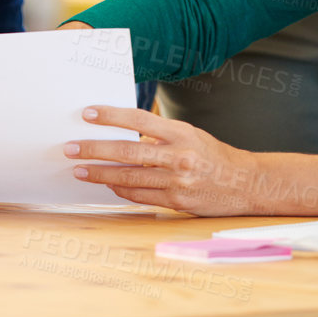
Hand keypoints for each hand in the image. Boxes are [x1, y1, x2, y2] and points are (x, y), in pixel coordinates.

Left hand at [65, 105, 257, 214]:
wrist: (246, 183)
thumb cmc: (213, 155)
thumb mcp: (189, 135)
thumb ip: (159, 134)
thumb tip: (121, 133)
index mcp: (180, 133)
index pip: (138, 118)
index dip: (110, 115)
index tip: (87, 113)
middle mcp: (178, 156)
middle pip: (127, 151)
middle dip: (94, 150)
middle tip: (70, 148)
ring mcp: (178, 182)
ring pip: (129, 177)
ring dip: (100, 174)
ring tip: (79, 170)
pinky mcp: (177, 203)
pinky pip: (141, 196)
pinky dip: (121, 190)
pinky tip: (107, 185)